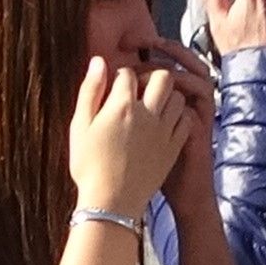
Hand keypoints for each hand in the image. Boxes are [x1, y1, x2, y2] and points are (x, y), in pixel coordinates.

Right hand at [68, 50, 203, 224]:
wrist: (111, 203)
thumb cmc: (89, 166)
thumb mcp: (79, 126)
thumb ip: (90, 90)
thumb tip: (99, 61)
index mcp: (122, 106)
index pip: (128, 73)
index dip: (120, 77)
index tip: (115, 89)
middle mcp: (148, 114)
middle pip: (163, 76)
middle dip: (152, 77)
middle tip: (140, 91)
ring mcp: (164, 131)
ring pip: (178, 97)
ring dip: (167, 96)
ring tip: (153, 107)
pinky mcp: (173, 148)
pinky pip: (185, 120)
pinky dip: (178, 116)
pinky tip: (163, 124)